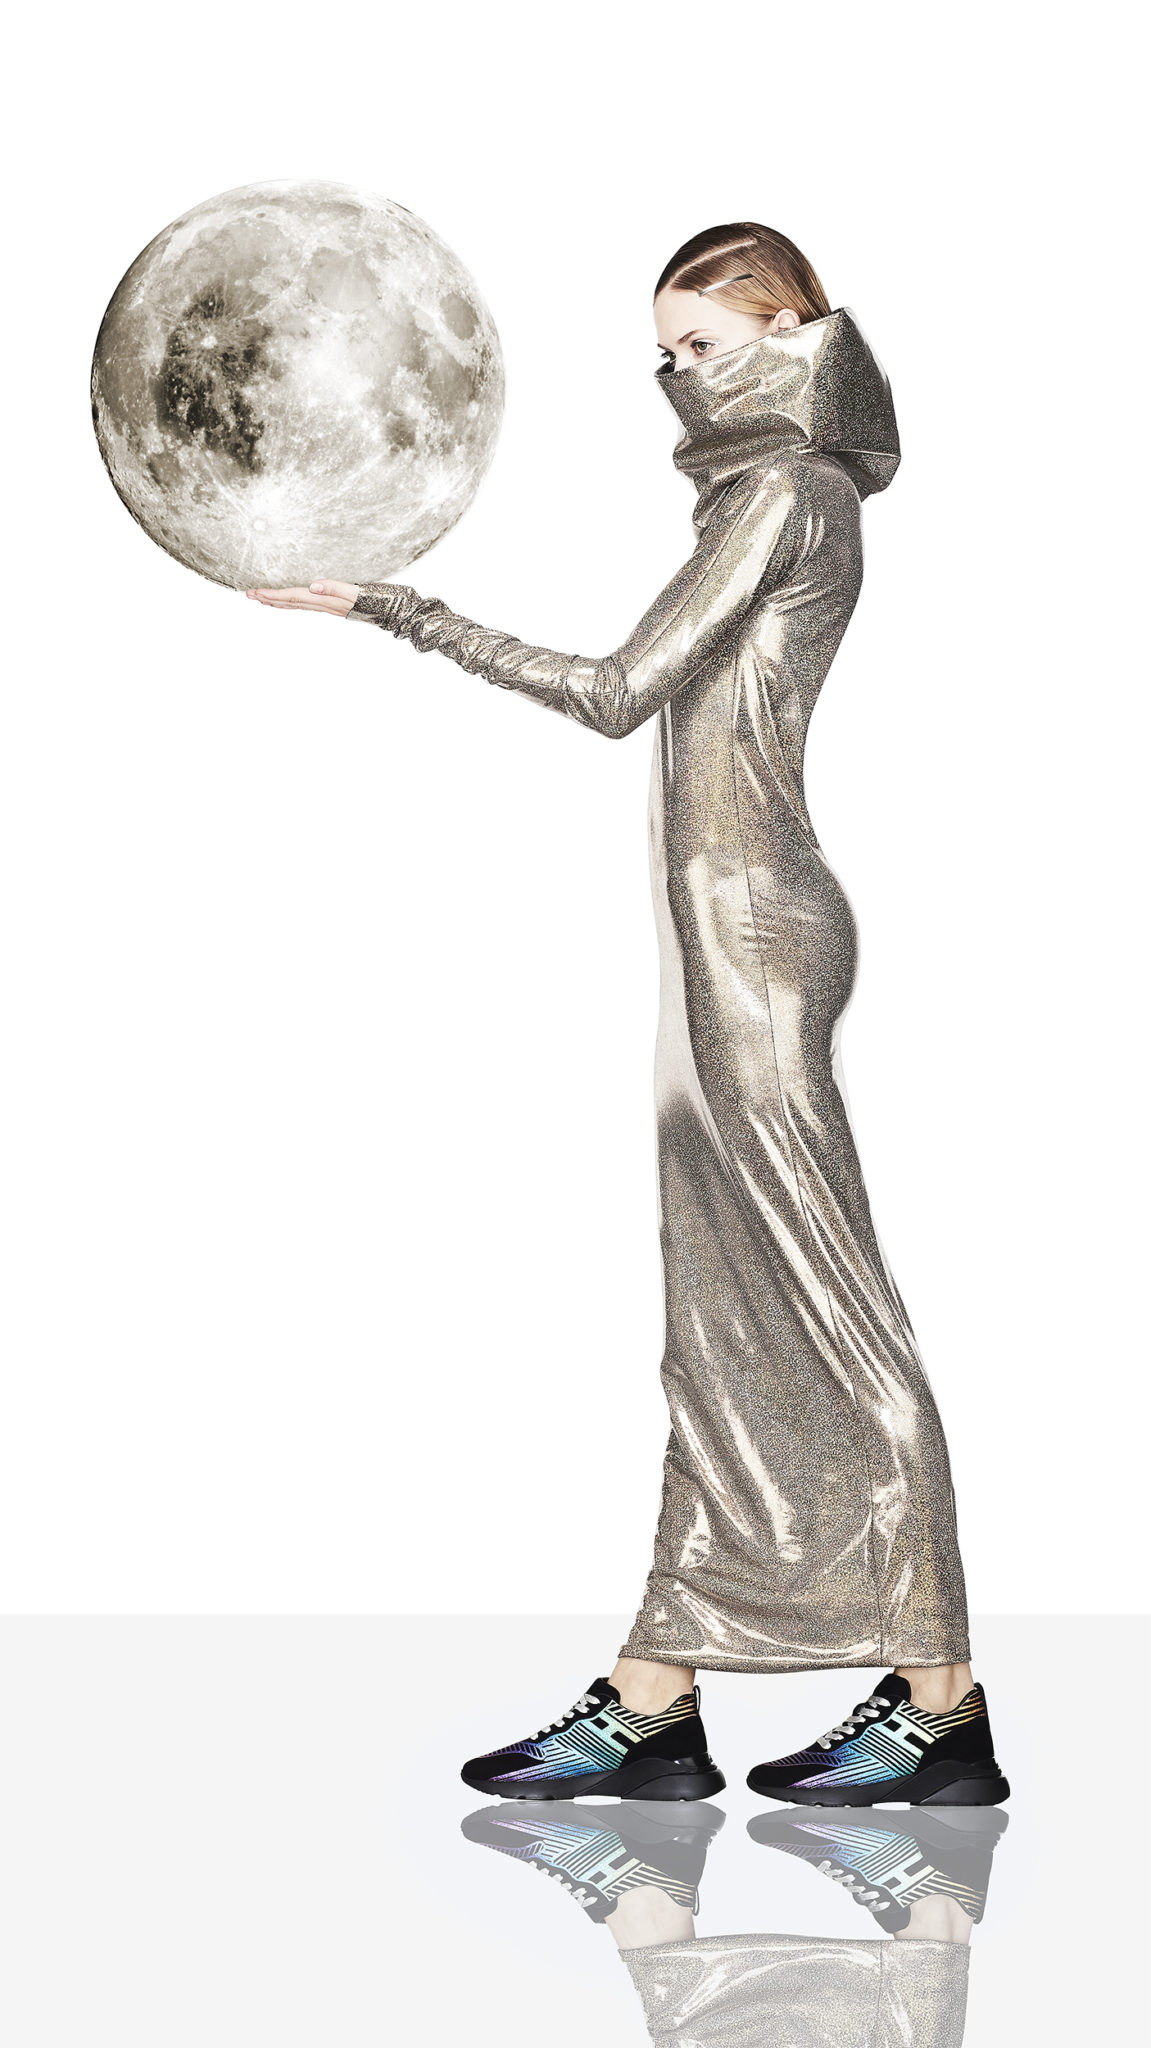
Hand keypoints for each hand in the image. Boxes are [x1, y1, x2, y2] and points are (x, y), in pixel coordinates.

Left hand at [245, 579, 359, 616]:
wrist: (385, 609)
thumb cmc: (370, 599)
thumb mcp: (353, 591)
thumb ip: (334, 587)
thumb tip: (312, 586)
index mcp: (323, 599)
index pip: (293, 596)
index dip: (273, 595)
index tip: (256, 593)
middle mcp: (320, 604)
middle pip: (289, 602)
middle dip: (268, 599)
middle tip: (249, 595)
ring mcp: (324, 606)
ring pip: (294, 605)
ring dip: (276, 602)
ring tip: (261, 599)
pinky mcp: (328, 604)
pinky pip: (303, 604)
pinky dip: (290, 602)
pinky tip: (287, 601)